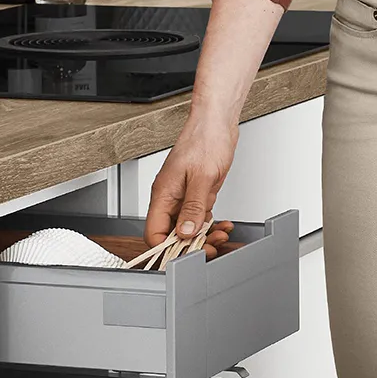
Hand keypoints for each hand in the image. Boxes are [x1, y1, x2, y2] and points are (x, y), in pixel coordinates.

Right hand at [145, 107, 239, 244]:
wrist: (217, 123)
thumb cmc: (205, 140)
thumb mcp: (202, 177)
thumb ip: (193, 207)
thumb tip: (185, 232)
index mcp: (163, 194)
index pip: (154, 232)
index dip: (168, 248)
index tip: (186, 254)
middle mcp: (170, 197)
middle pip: (171, 233)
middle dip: (190, 245)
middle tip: (209, 248)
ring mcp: (183, 196)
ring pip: (187, 227)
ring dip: (204, 236)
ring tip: (220, 236)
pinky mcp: (197, 193)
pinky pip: (199, 217)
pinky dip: (211, 225)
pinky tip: (222, 225)